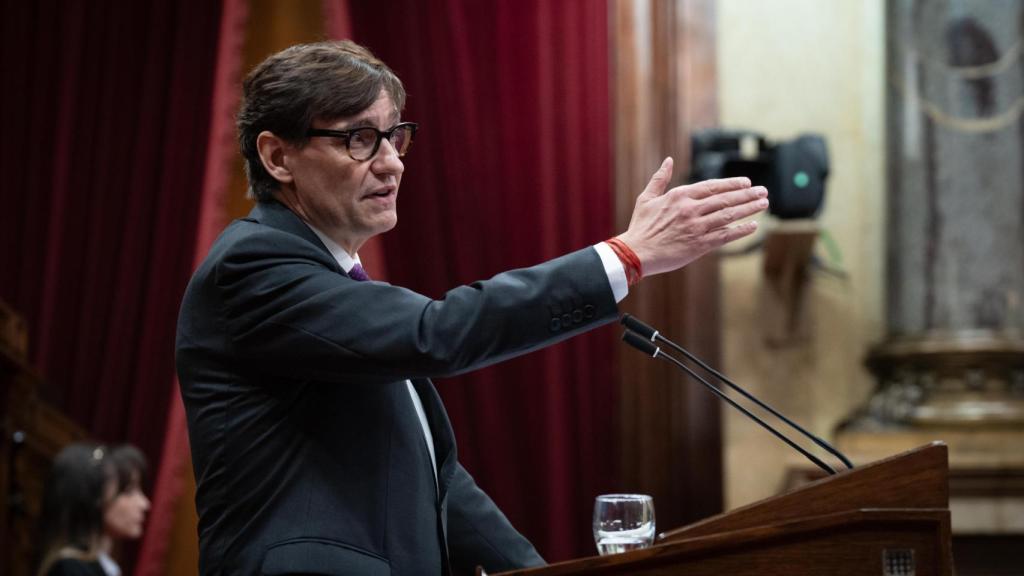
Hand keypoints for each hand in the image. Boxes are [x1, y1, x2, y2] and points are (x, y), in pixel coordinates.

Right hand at [617, 157, 767, 276]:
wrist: (636, 253)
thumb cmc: (640, 226)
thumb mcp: (646, 198)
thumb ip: (659, 178)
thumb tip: (667, 160)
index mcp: (679, 196)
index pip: (713, 186)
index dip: (732, 184)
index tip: (747, 183)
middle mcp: (690, 209)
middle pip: (725, 199)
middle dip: (747, 195)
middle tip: (763, 192)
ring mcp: (696, 227)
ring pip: (728, 215)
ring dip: (749, 209)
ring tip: (763, 204)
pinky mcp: (699, 245)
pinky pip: (725, 235)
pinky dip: (740, 230)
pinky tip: (753, 225)